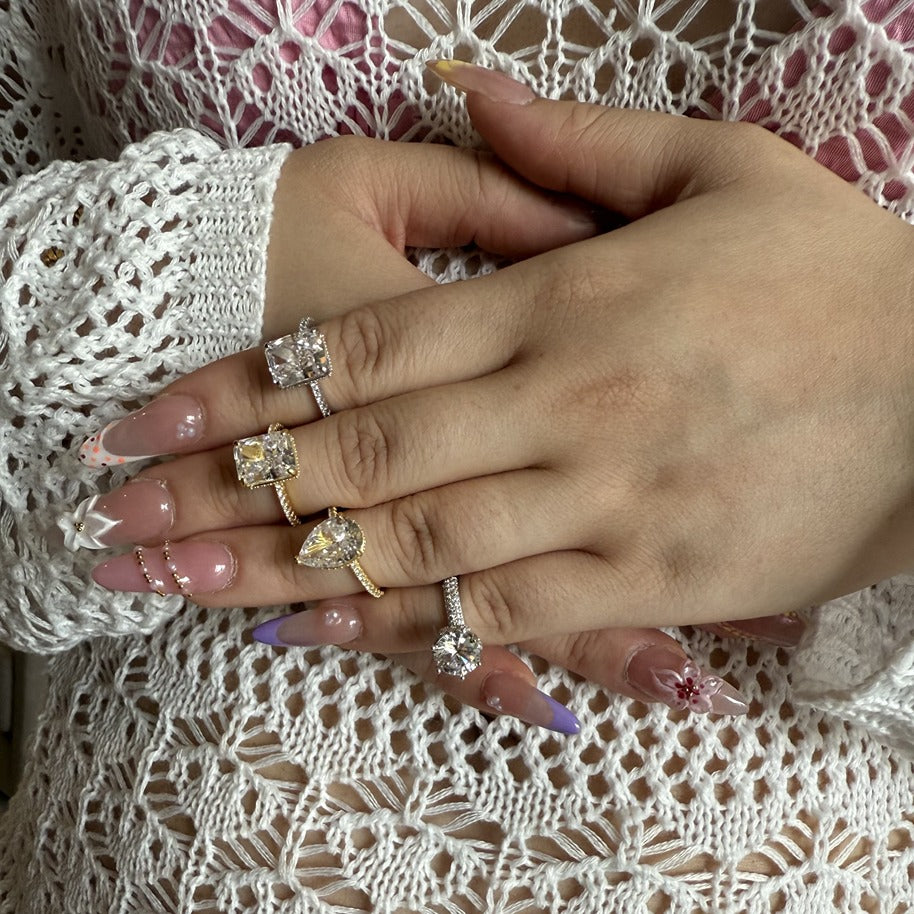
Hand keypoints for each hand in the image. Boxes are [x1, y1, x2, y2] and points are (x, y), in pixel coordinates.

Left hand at [77, 83, 860, 726]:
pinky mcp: (652, 580)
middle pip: (364, 453)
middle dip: (228, 488)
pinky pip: (506, 613)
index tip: (154, 414)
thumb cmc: (835, 280)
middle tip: (121, 515)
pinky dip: (406, 626)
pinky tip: (323, 633)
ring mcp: (608, 504)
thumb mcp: (722, 168)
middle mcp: (569, 408)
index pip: (369, 347)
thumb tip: (465, 85)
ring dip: (287, 568)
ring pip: (418, 546)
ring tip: (184, 585)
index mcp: (570, 304)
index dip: (247, 385)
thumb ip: (576, 141)